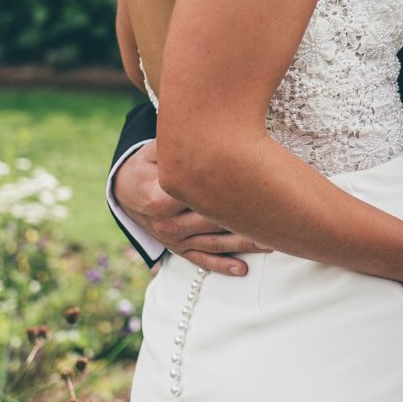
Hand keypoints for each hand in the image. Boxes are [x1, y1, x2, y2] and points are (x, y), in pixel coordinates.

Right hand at [112, 142, 269, 274]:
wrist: (124, 191)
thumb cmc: (146, 165)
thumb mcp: (155, 151)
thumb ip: (179, 146)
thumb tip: (205, 131)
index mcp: (161, 199)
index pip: (201, 199)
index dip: (231, 195)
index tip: (259, 192)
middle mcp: (167, 225)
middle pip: (214, 224)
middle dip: (246, 222)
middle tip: (278, 220)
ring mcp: (174, 240)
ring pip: (214, 245)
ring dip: (243, 246)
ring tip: (271, 243)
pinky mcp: (178, 249)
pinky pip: (202, 260)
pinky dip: (222, 267)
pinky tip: (243, 270)